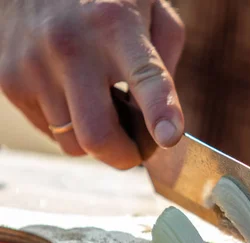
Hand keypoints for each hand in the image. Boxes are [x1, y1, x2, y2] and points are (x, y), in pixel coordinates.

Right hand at [0, 0, 184, 168]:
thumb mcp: (152, 10)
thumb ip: (166, 59)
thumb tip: (162, 117)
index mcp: (117, 27)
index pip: (145, 77)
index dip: (160, 111)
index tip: (169, 138)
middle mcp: (72, 48)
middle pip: (98, 135)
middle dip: (126, 157)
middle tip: (139, 149)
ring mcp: (33, 66)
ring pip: (72, 143)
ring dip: (97, 140)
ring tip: (105, 108)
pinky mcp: (9, 81)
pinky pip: (49, 132)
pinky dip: (70, 127)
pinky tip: (76, 97)